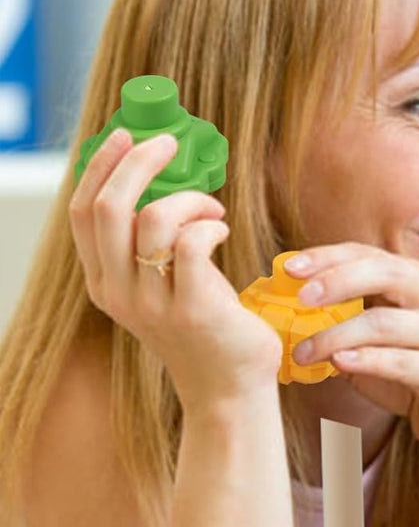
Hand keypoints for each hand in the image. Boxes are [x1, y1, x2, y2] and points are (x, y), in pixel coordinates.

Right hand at [69, 127, 281, 406]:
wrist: (227, 390)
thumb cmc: (204, 328)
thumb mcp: (160, 285)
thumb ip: (148, 244)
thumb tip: (156, 180)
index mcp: (102, 282)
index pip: (83, 212)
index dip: (100, 167)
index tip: (125, 136)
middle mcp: (118, 293)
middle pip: (110, 207)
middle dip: (139, 163)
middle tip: (168, 144)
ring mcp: (153, 304)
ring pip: (153, 220)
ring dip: (189, 199)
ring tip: (212, 210)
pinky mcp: (193, 310)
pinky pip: (193, 244)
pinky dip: (209, 223)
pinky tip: (222, 229)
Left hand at [281, 243, 418, 459]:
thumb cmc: (412, 371)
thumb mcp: (376, 340)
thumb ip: (343, 321)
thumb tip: (285, 314)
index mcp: (415, 282)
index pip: (369, 255)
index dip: (328, 257)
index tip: (288, 269)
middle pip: (386, 273)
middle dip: (338, 281)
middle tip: (300, 299)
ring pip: (386, 322)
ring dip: (337, 335)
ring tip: (304, 352)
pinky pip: (404, 361)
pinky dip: (368, 360)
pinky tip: (339, 364)